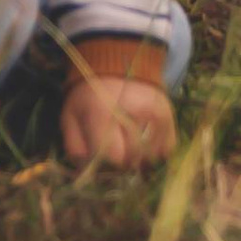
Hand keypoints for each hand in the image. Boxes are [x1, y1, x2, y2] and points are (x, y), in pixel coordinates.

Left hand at [61, 71, 176, 167]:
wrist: (117, 63)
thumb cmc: (89, 95)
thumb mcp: (71, 117)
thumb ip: (75, 148)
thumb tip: (86, 176)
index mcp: (103, 111)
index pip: (112, 157)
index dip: (106, 165)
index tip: (101, 162)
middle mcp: (134, 112)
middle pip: (132, 160)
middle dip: (121, 165)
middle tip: (114, 156)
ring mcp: (155, 114)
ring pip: (150, 158)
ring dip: (138, 161)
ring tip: (128, 149)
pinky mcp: (169, 116)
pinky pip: (166, 150)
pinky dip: (155, 154)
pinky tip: (143, 146)